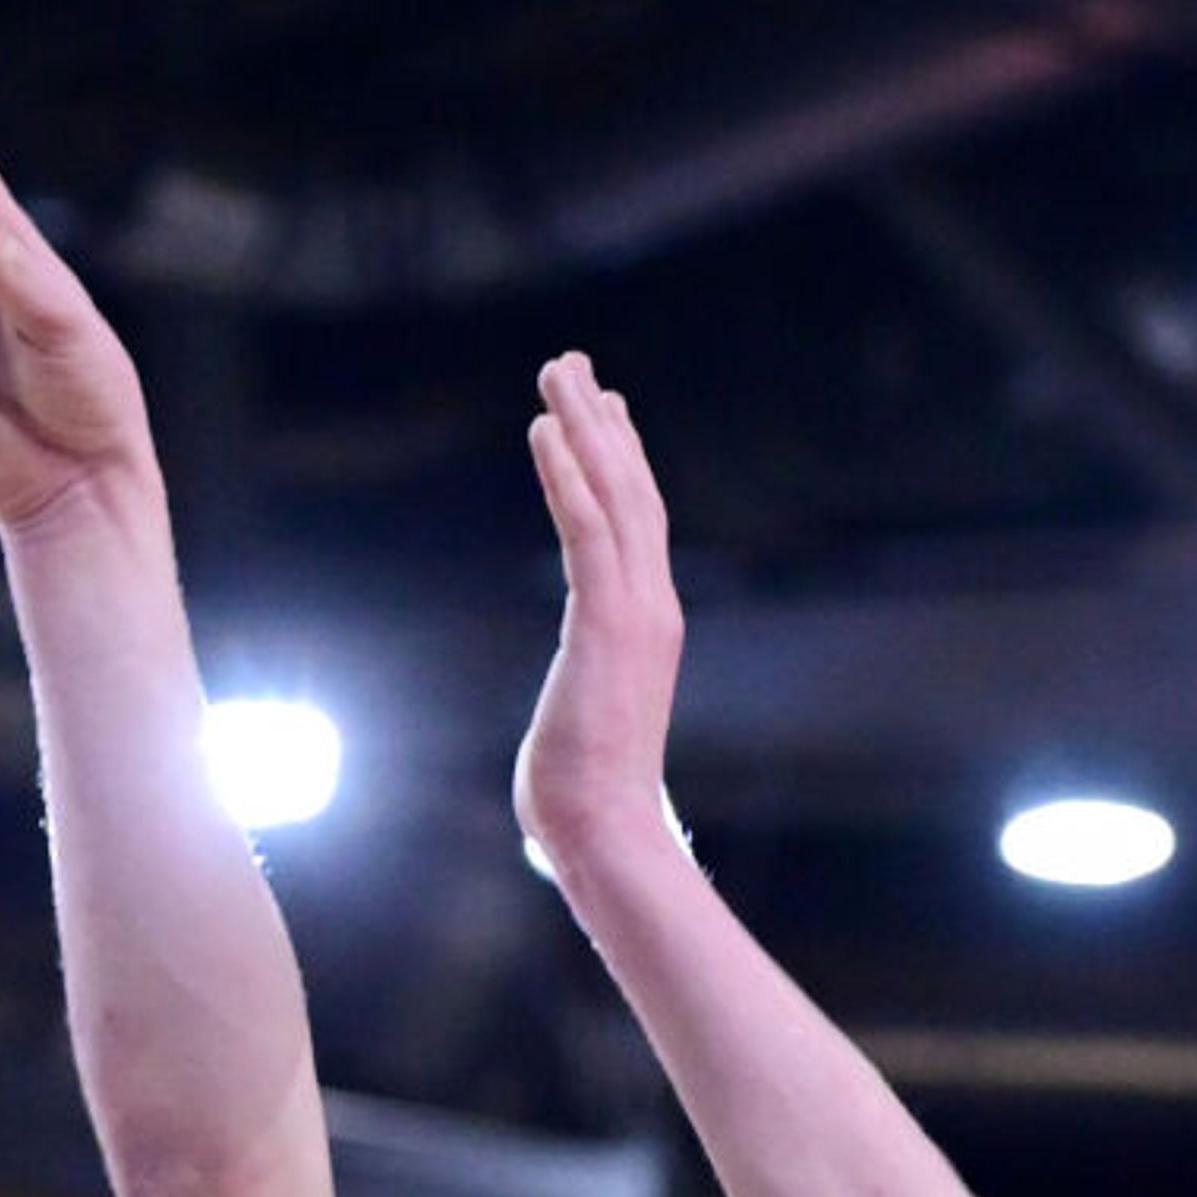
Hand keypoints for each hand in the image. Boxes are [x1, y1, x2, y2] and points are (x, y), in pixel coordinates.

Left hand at [512, 353, 683, 881]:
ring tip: (557, 372)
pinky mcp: (607, 622)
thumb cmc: (584, 796)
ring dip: (583, 427)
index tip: (603, 412)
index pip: (635, 526)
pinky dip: (567, 475)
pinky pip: (585, 530)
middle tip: (574, 364)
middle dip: (600, 422)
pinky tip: (543, 430)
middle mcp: (652, 603)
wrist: (604, 832)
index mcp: (647, 622)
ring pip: (614, 495)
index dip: (619, 461)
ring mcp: (636, 610)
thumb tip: (563, 713)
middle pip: (631, 491)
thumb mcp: (583, 716)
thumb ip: (580, 688)